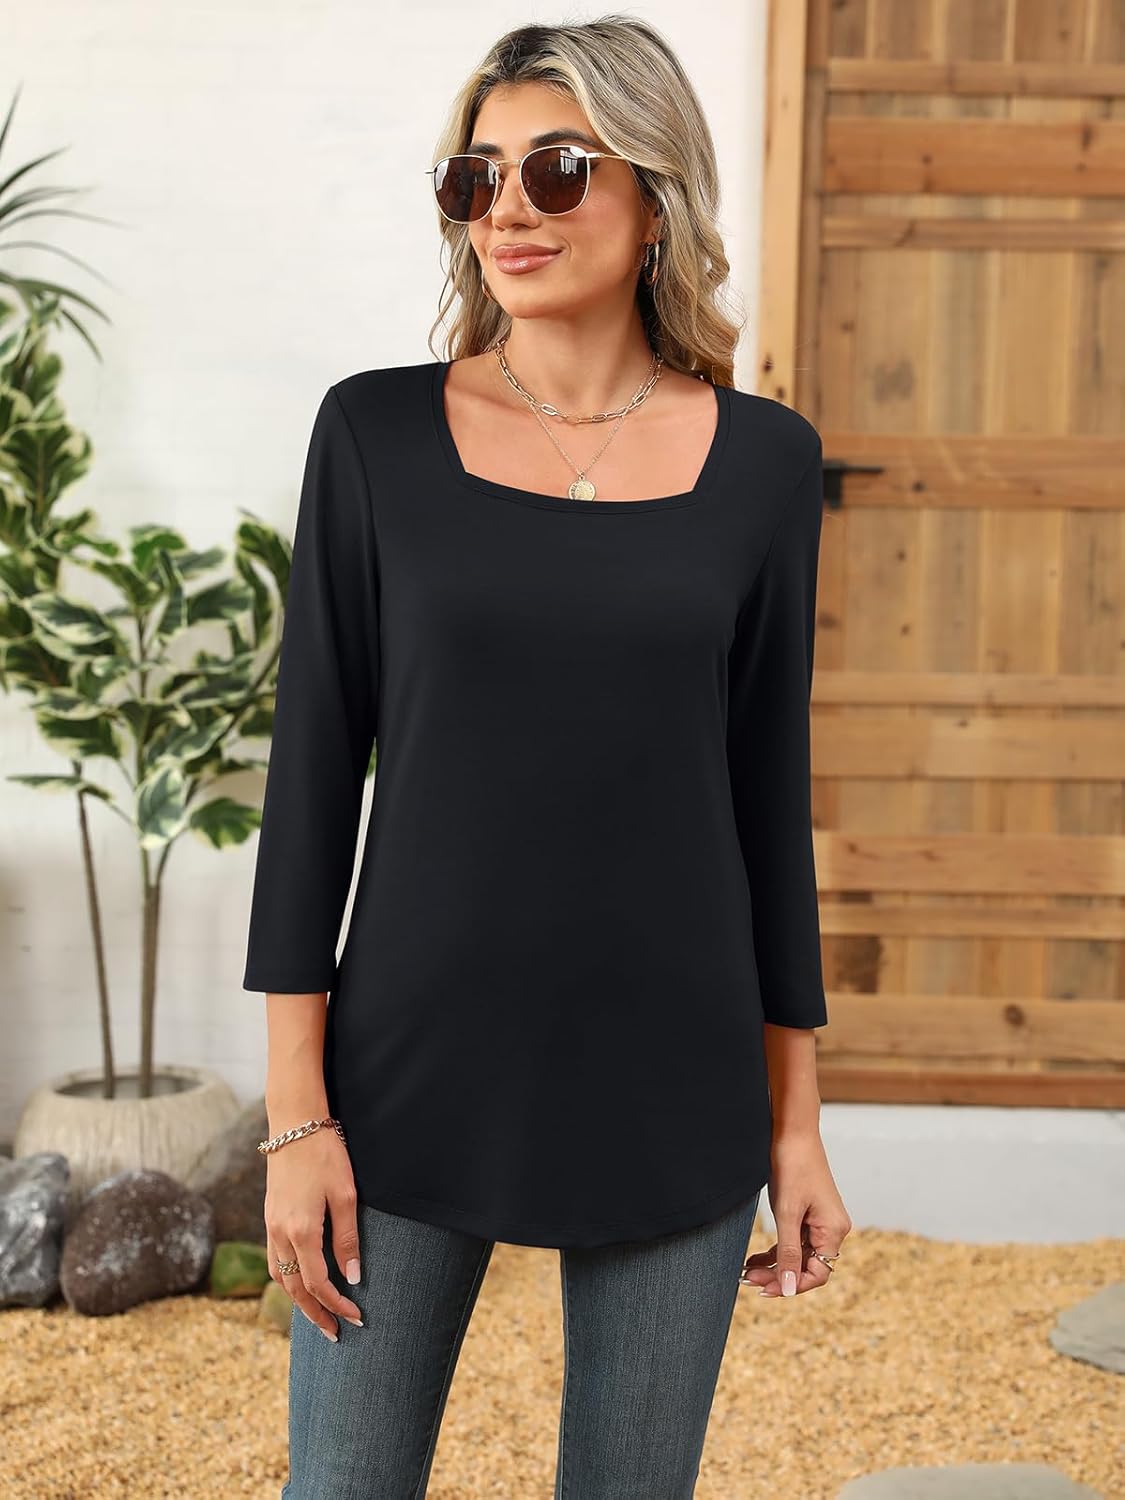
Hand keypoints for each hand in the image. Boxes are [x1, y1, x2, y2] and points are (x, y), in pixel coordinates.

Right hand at [264, 1127, 364, 1339]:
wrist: (294, 1123)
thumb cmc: (324, 1154)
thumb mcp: (345, 1195)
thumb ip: (347, 1238)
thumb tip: (353, 1276)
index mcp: (300, 1231)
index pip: (318, 1284)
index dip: (337, 1305)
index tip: (356, 1318)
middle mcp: (279, 1234)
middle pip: (294, 1289)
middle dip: (315, 1314)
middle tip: (335, 1333)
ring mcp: (270, 1225)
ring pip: (278, 1277)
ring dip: (297, 1300)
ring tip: (318, 1315)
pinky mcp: (269, 1216)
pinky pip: (273, 1260)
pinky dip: (285, 1279)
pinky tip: (299, 1282)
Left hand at [739, 1129, 850, 1296]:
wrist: (791, 1131)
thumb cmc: (792, 1166)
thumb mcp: (787, 1213)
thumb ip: (787, 1253)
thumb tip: (789, 1288)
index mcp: (834, 1230)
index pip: (817, 1273)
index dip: (792, 1285)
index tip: (764, 1290)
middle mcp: (831, 1228)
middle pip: (806, 1265)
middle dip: (778, 1275)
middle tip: (748, 1280)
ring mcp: (819, 1221)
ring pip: (797, 1254)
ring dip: (774, 1265)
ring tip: (747, 1272)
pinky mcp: (807, 1213)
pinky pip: (793, 1241)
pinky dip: (775, 1251)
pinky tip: (754, 1259)